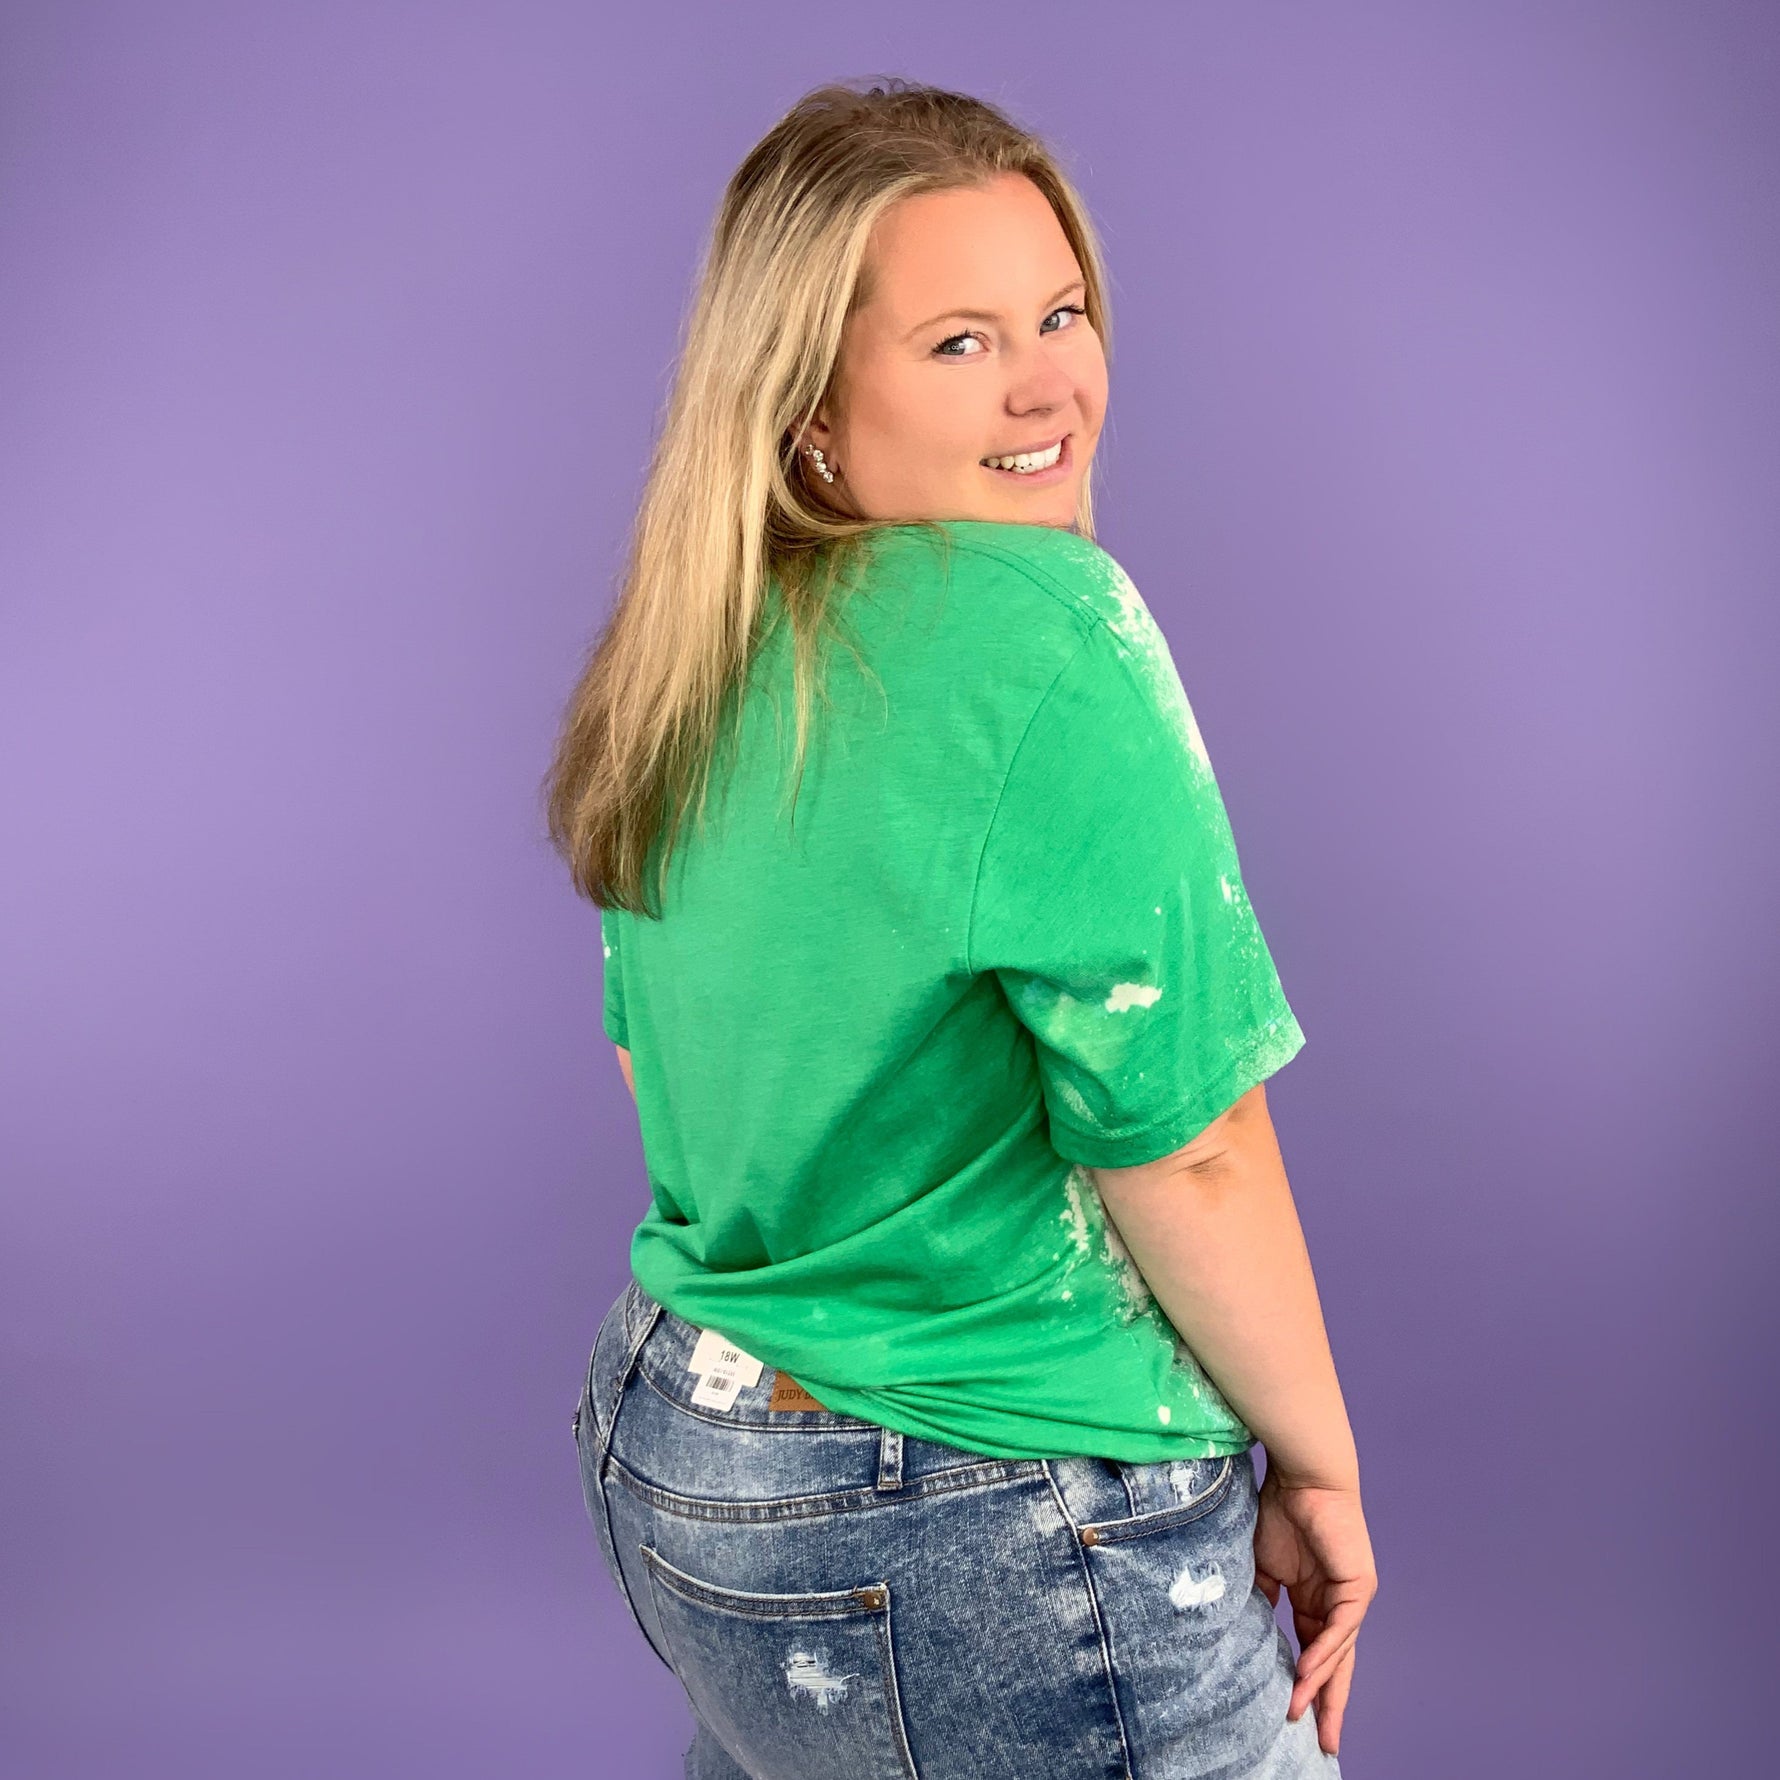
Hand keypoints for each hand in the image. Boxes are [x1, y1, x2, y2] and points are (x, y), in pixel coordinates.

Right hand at [1252, 1458, 1376, 1756]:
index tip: (1292, 1716)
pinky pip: (1340, 1631)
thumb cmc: (1279, 1511)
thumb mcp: (1261, 1565)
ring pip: (1340, 1654)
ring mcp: (1350, 1598)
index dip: (1305, 1682)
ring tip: (1308, 1719)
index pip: (1312, 1650)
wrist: (1301, 1477)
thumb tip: (1245, 1634)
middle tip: (1325, 1744)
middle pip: (1335, 1663)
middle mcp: (1336, 1604)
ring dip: (1324, 1689)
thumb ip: (1260, 1599)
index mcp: (1314, 1599)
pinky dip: (1324, 1655)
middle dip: (1328, 1704)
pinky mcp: (1358, 1588)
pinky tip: (1309, 1678)